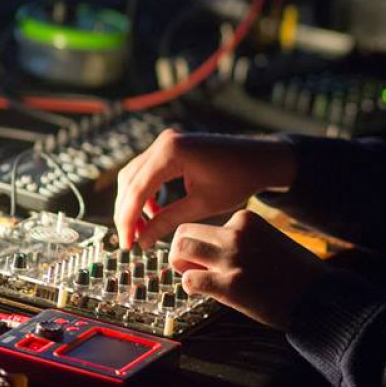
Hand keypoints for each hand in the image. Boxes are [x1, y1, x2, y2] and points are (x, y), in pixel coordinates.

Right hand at [114, 128, 296, 248]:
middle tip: (130, 241)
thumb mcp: (202, 204)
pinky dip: (144, 192)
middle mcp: (164, 142)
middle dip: (126, 213)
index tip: (127, 244)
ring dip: (132, 203)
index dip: (128, 220)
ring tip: (141, 231)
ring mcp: (166, 142)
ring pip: (134, 175)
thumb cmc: (237, 179)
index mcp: (172, 152)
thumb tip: (142, 240)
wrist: (258, 158)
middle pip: (130, 180)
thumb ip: (168, 220)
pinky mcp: (170, 147)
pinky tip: (152, 213)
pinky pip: (146, 170)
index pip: (137, 189)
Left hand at [170, 209, 330, 330]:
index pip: (204, 224)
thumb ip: (239, 239)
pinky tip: (204, 293)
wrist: (317, 294)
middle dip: (181, 251)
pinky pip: (189, 281)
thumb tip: (208, 249)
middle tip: (191, 266)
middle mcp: (236, 234)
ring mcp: (231, 258)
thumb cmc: (294, 271)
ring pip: (179, 251)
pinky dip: (190, 288)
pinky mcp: (229, 285)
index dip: (202, 244)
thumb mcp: (267, 238)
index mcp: (246, 219)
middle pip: (184, 232)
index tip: (209, 259)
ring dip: (180, 265)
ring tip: (195, 277)